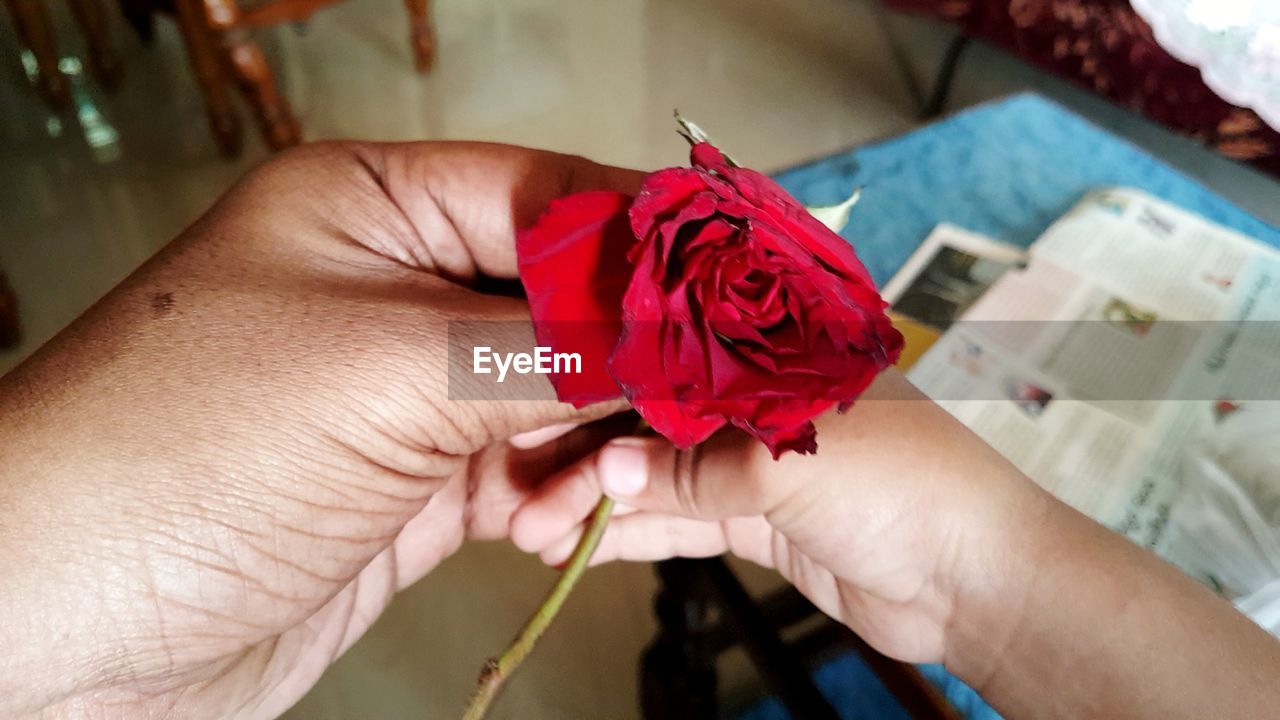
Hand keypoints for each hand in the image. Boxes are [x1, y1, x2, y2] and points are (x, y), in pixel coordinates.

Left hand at [0, 142, 639, 716]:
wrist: (68, 636)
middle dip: (627, 353)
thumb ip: (541, 345)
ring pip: (555, 395)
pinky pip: (525, 472)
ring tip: (604, 481)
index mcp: (367, 207)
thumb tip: (670, 331)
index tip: (729, 290)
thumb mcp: (382, 370)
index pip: (547, 196)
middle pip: (562, 301)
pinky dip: (558, 497)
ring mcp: (402, 393)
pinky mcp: (411, 486)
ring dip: (594, 439)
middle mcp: (388, 289)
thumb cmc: (176, 458)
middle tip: (700, 395)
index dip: (645, 242)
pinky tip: (553, 522)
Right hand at [513, 371, 1279, 719]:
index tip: (527, 406)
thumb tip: (603, 474)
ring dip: (593, 501)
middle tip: (512, 486)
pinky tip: (574, 543)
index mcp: (776, 350)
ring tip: (526, 527)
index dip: (593, 379)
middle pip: (649, 418)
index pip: (665, 352)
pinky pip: (678, 521)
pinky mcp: (755, 519)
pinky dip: (629, 533)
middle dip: (580, 453)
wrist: (977, 582)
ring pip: (656, 474)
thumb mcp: (792, 466)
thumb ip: (695, 471)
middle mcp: (756, 396)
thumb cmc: (910, 486)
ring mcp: (755, 461)